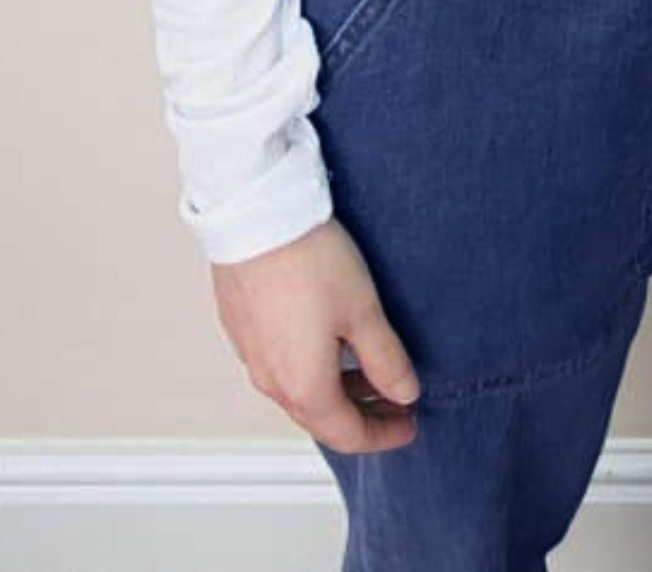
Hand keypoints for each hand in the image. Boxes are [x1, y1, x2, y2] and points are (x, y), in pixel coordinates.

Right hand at [211, 215, 422, 455]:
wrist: (255, 216)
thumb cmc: (308, 259)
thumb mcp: (364, 310)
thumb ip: (387, 360)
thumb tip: (405, 393)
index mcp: (304, 388)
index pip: (349, 435)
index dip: (384, 434)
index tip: (409, 424)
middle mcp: (272, 381)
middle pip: (322, 418)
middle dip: (363, 415)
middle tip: (395, 400)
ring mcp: (252, 356)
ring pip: (299, 392)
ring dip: (338, 390)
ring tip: (369, 368)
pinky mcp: (242, 329)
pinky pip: (280, 366)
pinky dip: (312, 368)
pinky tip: (330, 339)